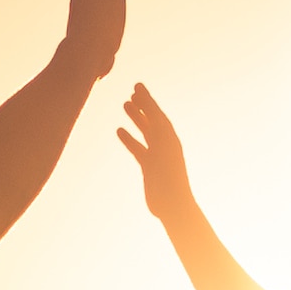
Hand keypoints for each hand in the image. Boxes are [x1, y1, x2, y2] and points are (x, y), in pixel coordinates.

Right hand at [115, 84, 196, 221]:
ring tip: (125, 104)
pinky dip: (129, 138)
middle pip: (152, 118)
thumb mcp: (162, 148)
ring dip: (136, 117)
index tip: (137, 86)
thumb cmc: (170, 177)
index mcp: (170, 137)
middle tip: (133, 90)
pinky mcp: (149, 166)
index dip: (148, 99)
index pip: (157, 113)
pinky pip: (138, 147)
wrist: (172, 203)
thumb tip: (148, 102)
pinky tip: (119, 130)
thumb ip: (156, 126)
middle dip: (143, 104)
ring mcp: (156, 154)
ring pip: (145, 131)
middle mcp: (164, 143)